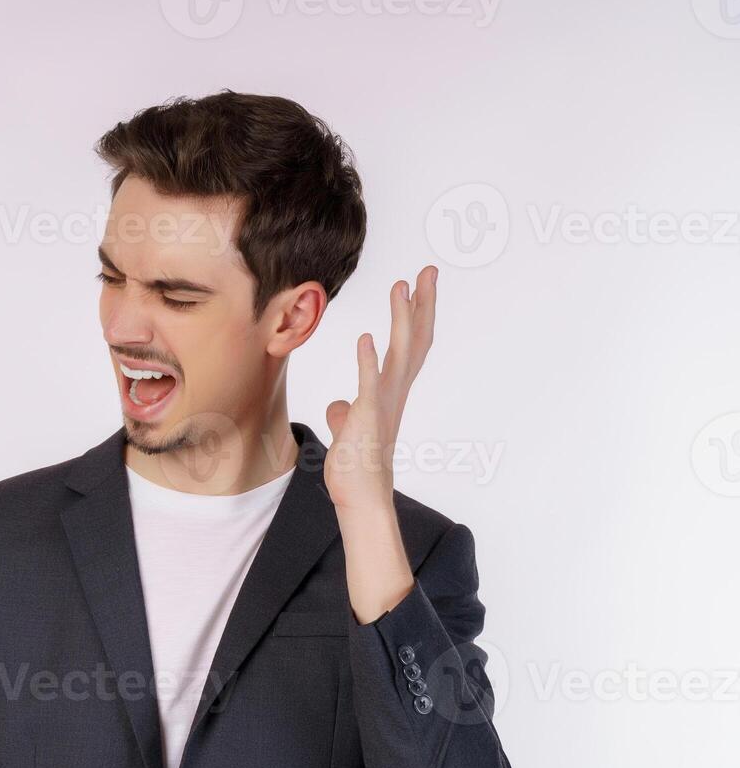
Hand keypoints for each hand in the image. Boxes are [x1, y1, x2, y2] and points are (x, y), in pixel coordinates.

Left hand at [324, 265, 436, 511]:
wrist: (359, 497)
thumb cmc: (356, 467)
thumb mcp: (348, 430)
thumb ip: (345, 412)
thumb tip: (338, 406)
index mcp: (391, 391)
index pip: (410, 344)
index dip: (417, 313)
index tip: (419, 283)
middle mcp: (394, 393)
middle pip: (415, 340)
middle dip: (422, 304)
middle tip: (429, 270)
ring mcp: (383, 404)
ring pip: (398, 354)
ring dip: (400, 320)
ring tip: (401, 286)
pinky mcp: (367, 419)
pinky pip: (368, 386)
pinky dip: (368, 362)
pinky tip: (366, 338)